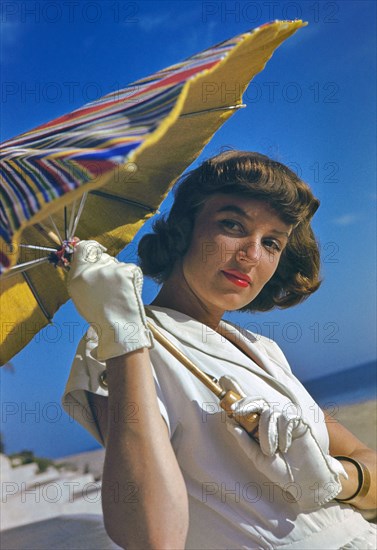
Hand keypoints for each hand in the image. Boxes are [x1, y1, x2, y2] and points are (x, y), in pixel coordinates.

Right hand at [67, 240, 151, 361]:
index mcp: (77, 277)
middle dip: (106, 266)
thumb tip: (87, 256)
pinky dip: (130, 278)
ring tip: (118, 292)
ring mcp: (110, 269)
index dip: (90, 247)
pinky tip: (126, 291)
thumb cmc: (100, 314)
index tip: (96, 249)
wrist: (119, 326)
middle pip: (102, 256)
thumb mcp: (80, 295)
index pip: (83, 248)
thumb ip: (81, 274)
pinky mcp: (126, 271)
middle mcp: (92, 270)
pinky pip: (129, 269)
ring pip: (116, 263)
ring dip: (118, 273)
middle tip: (110, 285)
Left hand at [220, 375, 347, 510]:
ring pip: (270, 413)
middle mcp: (273, 419)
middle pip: (259, 401)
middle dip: (247, 404)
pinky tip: (286, 446)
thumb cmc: (281, 471)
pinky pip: (287, 418)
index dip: (240, 401)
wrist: (305, 482)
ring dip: (267, 433)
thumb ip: (244, 440)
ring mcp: (286, 419)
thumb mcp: (258, 458)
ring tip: (273, 451)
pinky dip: (283, 433)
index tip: (230, 405)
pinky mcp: (300, 422)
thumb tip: (229, 423)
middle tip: (237, 411)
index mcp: (261, 426)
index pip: (250, 406)